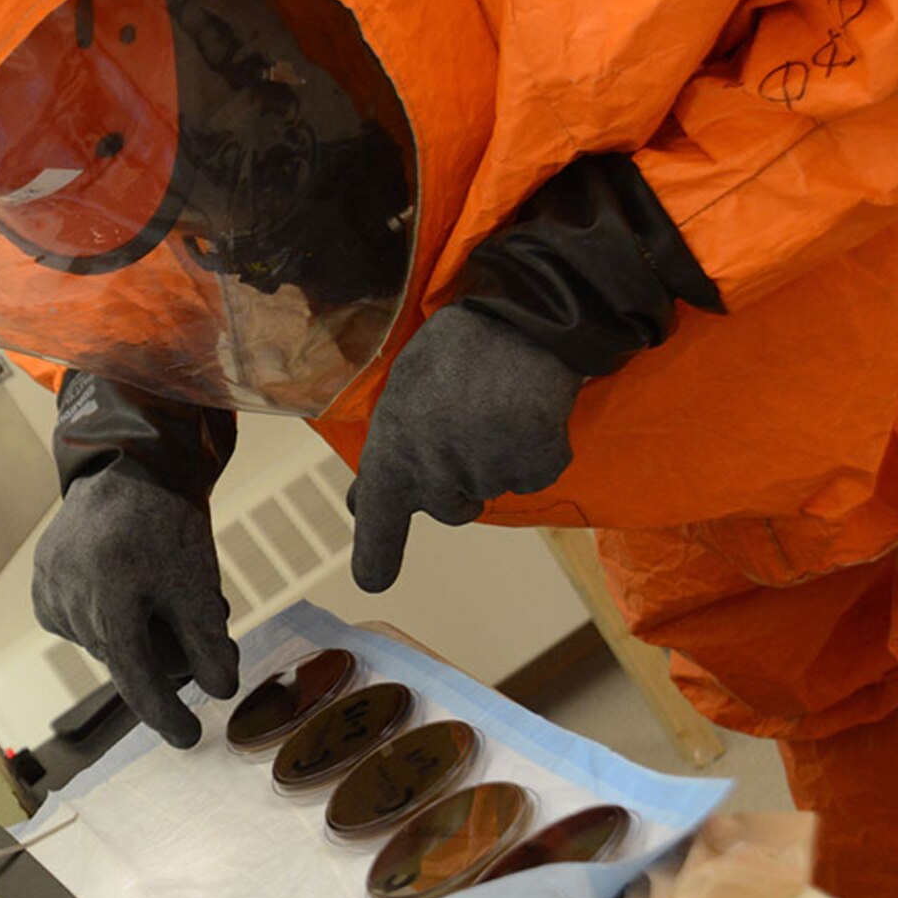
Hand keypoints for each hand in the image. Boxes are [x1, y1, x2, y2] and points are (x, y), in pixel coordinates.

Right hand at [32, 465, 239, 746]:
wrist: (128, 468)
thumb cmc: (167, 523)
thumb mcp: (198, 580)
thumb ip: (207, 638)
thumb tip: (220, 691)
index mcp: (111, 596)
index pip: (136, 675)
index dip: (164, 712)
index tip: (190, 738)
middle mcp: (71, 596)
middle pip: (125, 658)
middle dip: (163, 651)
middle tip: (196, 620)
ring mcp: (49, 590)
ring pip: (102, 642)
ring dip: (134, 633)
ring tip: (156, 592)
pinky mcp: (40, 583)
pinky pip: (79, 624)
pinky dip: (105, 618)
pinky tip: (121, 585)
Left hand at [351, 303, 582, 590]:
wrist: (519, 316)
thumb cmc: (452, 353)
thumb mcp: (400, 399)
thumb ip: (387, 454)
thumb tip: (361, 502)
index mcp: (393, 457)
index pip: (377, 523)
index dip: (375, 557)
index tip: (372, 581)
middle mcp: (435, 475)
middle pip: (452, 508)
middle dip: (459, 481)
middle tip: (466, 423)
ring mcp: (486, 473)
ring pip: (493, 487)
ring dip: (497, 457)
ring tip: (494, 405)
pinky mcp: (535, 466)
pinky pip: (534, 474)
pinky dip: (536, 450)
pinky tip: (527, 411)